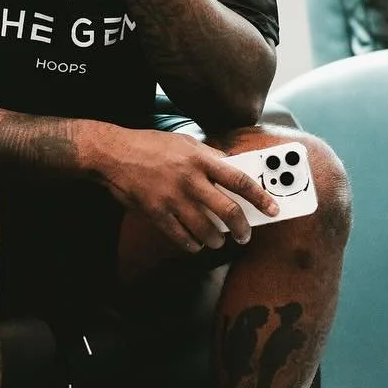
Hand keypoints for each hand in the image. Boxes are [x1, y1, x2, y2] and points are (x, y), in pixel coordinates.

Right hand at [88, 124, 278, 253]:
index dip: (261, 197)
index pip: (240, 180)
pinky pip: (181, 237)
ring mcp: (172, 198)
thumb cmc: (150, 146)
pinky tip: (196, 243)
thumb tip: (233, 170)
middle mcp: (190, 179)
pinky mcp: (156, 212)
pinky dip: (192, 244)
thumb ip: (210, 157)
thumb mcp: (185, 142)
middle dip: (241, 228)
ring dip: (217, 240)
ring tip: (218, 240)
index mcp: (201, 159)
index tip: (273, 209)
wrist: (113, 154)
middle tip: (245, 235)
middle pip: (227, 210)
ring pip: (206, 229)